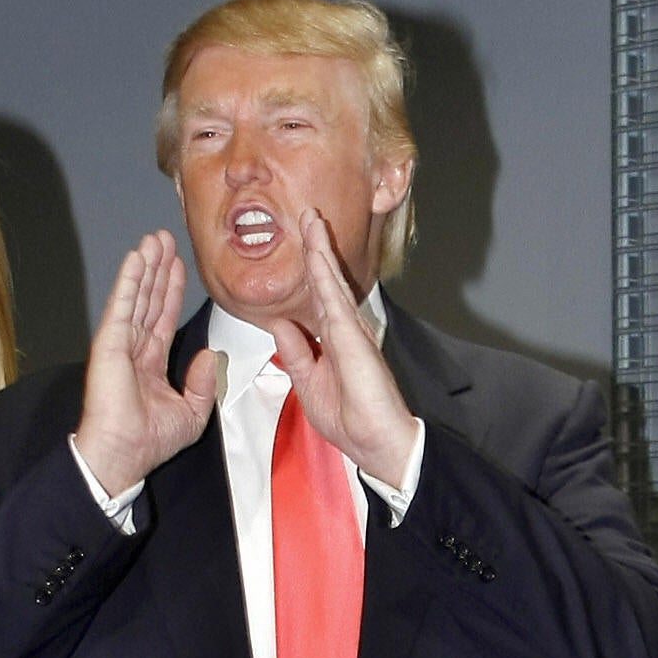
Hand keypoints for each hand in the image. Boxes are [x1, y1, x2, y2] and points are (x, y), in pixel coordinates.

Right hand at [75, 230, 218, 494]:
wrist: (125, 453)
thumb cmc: (151, 440)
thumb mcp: (192, 412)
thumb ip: (203, 383)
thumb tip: (211, 356)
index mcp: (150, 362)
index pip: (164, 317)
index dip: (171, 290)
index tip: (178, 264)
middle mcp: (134, 348)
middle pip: (149, 299)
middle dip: (158, 268)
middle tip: (164, 237)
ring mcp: (119, 342)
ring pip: (137, 295)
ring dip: (145, 266)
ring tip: (153, 238)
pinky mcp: (109, 342)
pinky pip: (122, 304)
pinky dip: (129, 280)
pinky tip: (136, 258)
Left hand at [268, 209, 418, 489]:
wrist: (378, 442)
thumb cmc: (350, 422)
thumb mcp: (309, 384)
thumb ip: (296, 353)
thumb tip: (280, 324)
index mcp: (335, 342)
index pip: (319, 298)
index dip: (311, 271)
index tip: (303, 245)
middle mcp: (345, 330)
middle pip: (327, 281)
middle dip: (316, 247)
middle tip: (308, 215)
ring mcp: (350, 329)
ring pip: (331, 281)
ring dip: (320, 248)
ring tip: (311, 217)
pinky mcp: (351, 335)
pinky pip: (333, 295)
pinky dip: (324, 270)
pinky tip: (316, 247)